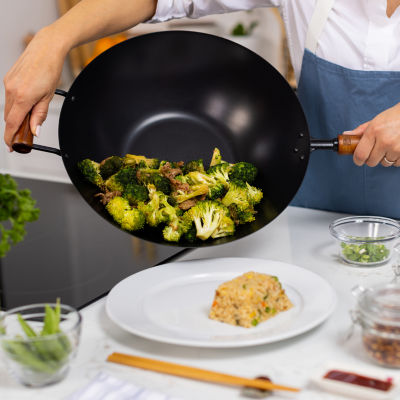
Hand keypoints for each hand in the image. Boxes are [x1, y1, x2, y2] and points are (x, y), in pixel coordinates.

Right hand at [3, 27, 67, 150]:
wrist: (46, 49)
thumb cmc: (50, 70)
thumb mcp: (49, 97)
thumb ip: (40, 115)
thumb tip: (35, 130)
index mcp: (23, 97)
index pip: (12, 123)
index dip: (10, 137)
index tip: (11, 146)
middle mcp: (11, 90)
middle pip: (9, 117)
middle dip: (15, 127)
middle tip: (25, 134)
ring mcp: (8, 83)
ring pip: (8, 108)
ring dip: (16, 115)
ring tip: (30, 116)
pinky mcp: (8, 78)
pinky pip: (9, 97)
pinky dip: (15, 104)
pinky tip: (26, 102)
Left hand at [344, 103, 399, 166]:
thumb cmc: (393, 117)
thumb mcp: (375, 121)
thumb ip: (360, 130)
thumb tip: (346, 134)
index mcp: (374, 131)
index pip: (360, 155)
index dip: (357, 160)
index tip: (358, 160)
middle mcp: (385, 141)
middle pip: (371, 162)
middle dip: (371, 158)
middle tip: (375, 150)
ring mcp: (397, 148)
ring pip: (385, 163)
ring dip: (385, 158)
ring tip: (388, 147)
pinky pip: (397, 164)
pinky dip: (396, 159)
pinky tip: (397, 149)